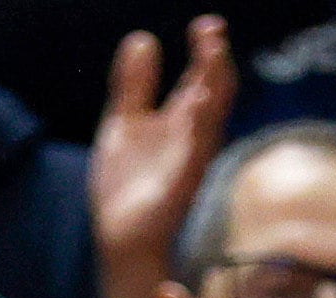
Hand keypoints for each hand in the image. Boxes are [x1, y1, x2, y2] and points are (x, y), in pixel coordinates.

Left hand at [87, 17, 234, 276]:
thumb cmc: (128, 184)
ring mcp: (191, 159)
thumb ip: (135, 83)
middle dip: (216, 59)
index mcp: (183, 119)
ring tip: (212, 51)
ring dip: (214, 84)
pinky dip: (200, 127)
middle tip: (212, 29)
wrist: (118, 234)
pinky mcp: (182, 184)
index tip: (206, 25)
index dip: (208, 49)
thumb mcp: (125, 120)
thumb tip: (144, 38)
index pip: (205, 76)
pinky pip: (196, 152)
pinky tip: (198, 102)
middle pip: (217, 91)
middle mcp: (194, 136)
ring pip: (212, 117)